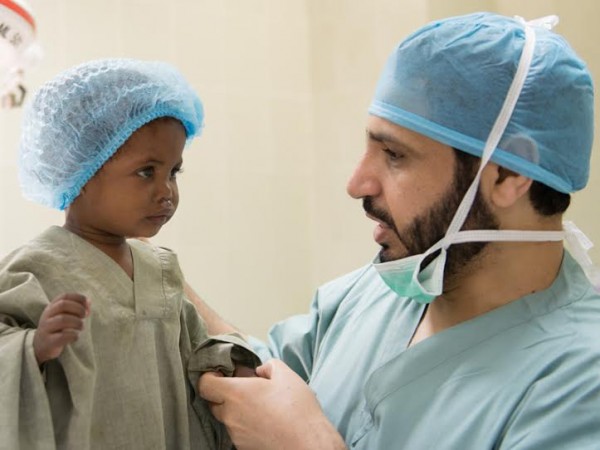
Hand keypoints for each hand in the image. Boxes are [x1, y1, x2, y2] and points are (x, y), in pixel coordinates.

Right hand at [33, 293, 90, 364]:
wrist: (39, 346)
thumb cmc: (56, 328)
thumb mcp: (64, 315)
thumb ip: (76, 308)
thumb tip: (89, 302)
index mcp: (52, 307)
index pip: (65, 296)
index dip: (79, 298)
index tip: (87, 305)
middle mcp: (47, 315)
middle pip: (63, 305)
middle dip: (78, 309)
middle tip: (85, 316)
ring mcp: (46, 328)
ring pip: (62, 320)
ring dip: (77, 322)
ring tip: (81, 327)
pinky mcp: (48, 342)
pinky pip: (62, 336)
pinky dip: (73, 335)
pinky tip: (75, 337)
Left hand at [199, 359, 345, 449]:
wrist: (307, 443)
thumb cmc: (297, 408)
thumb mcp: (285, 374)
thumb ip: (267, 365)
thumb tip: (259, 371)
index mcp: (235, 393)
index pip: (204, 384)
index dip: (210, 376)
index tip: (222, 373)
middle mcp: (230, 415)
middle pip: (213, 402)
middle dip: (223, 394)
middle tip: (244, 388)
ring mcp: (235, 434)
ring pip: (226, 418)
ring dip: (236, 410)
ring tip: (259, 406)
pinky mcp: (243, 447)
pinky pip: (237, 432)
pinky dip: (245, 425)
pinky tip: (264, 421)